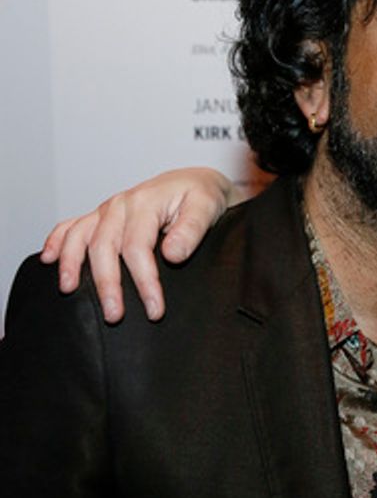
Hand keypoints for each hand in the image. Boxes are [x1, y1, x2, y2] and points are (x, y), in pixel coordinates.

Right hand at [40, 168, 237, 322]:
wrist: (196, 182)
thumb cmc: (201, 195)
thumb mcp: (207, 207)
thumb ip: (191, 230)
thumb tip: (172, 254)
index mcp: (145, 202)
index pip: (138, 247)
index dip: (144, 281)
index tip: (153, 309)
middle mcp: (121, 205)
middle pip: (104, 246)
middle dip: (107, 284)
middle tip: (114, 315)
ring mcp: (108, 210)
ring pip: (80, 236)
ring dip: (72, 264)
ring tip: (69, 290)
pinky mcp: (102, 216)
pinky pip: (72, 226)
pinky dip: (57, 241)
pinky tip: (48, 258)